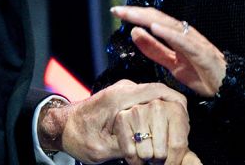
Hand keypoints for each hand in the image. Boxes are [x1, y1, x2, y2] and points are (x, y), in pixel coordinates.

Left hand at [38, 79, 187, 163]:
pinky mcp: (126, 101)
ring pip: (159, 99)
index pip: (158, 91)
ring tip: (171, 141)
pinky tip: (161, 137)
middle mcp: (126, 90)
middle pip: (163, 95)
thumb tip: (152, 153)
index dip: (176, 106)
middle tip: (179, 140)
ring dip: (168, 118)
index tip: (184, 124)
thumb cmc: (77, 136)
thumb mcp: (101, 148)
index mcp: (120, 97)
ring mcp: (126, 94)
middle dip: (175, 117)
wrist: (60, 127)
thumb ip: (127, 147)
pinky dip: (159, 119)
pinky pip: (150, 104)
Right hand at [110, 98, 190, 164]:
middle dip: (160, 158)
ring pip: (145, 154)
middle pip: (161, 152)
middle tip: (158, 152)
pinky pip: (130, 152)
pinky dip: (134, 159)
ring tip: (148, 150)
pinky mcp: (122, 118)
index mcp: (176, 109)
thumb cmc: (165, 125)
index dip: (174, 162)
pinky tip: (138, 152)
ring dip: (147, 158)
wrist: (142, 108)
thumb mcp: (179, 134)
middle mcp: (157, 106)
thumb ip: (187, 153)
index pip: (177, 145)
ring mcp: (138, 111)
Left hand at [112, 6, 225, 97]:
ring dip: (148, 19)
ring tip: (130, 15)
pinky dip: (169, 33)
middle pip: (157, 18)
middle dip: (136, 13)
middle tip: (116, 9)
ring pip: (168, 25)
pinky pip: (184, 41)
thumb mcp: (171, 63)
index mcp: (176, 34)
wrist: (228, 86)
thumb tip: (134, 32)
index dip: (135, 14)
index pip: (153, 19)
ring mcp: (194, 41)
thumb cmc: (201, 73)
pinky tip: (155, 28)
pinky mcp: (201, 52)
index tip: (116, 11)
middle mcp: (184, 33)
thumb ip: (154, 49)